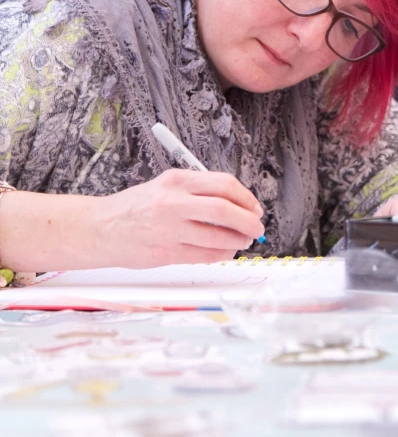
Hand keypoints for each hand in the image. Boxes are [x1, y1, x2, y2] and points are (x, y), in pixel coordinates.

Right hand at [99, 170, 264, 267]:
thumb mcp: (166, 186)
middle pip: (225, 210)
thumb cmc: (136, 207)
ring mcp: (170, 229)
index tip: (254, 207)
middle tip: (257, 227)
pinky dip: (223, 254)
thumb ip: (198, 191)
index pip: (223, 185)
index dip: (246, 198)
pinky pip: (206, 256)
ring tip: (243, 240)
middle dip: (249, 221)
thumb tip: (238, 203)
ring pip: (219, 236)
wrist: (101, 228)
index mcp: (176, 180)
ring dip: (239, 240)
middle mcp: (174, 202)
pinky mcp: (167, 253)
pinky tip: (226, 251)